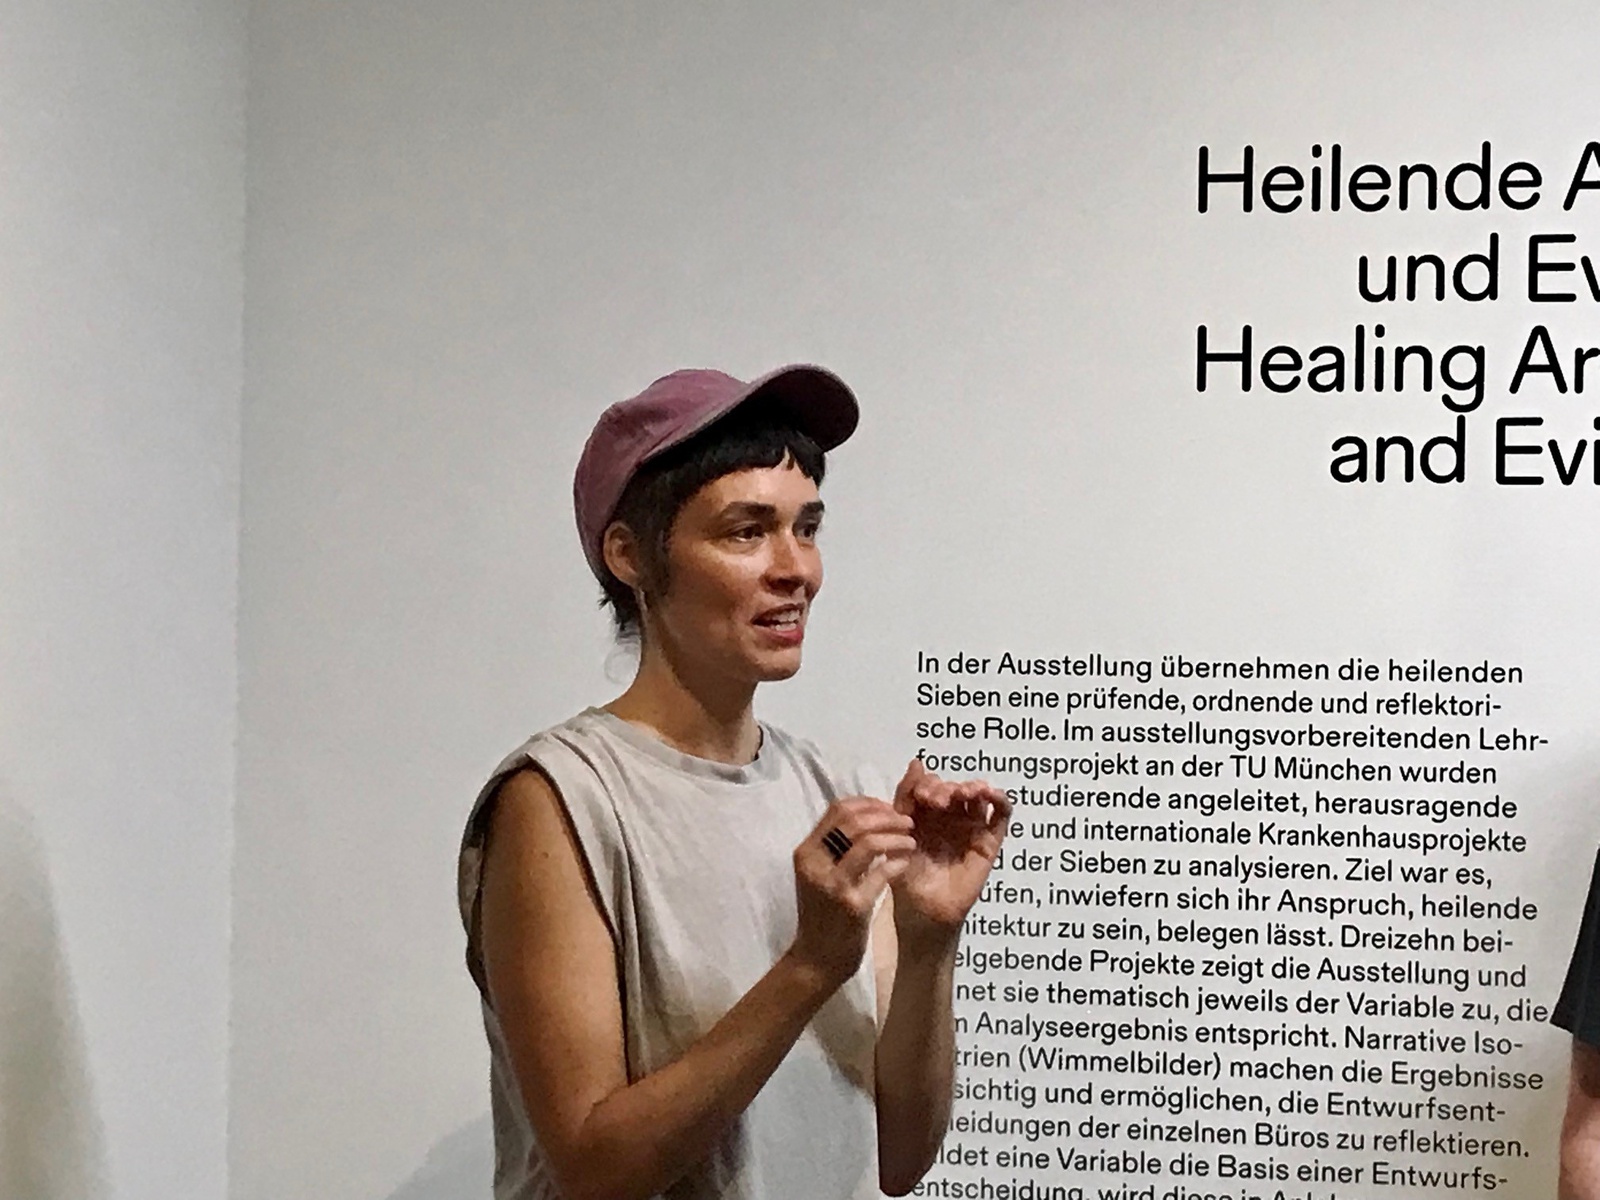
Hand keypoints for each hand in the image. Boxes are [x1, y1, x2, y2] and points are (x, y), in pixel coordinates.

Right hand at [787, 797, 915, 987]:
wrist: (817, 959)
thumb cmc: (823, 914)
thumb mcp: (821, 874)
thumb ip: (837, 847)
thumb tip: (870, 815)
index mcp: (806, 852)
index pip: (838, 808)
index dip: (869, 803)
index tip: (890, 809)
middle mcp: (815, 863)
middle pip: (854, 820)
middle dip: (886, 816)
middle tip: (908, 822)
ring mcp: (832, 884)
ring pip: (868, 842)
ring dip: (896, 837)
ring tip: (912, 842)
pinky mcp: (852, 905)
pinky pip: (882, 873)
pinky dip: (898, 862)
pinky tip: (907, 863)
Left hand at [889, 758, 1010, 946]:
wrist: (922, 909)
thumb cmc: (906, 873)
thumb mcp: (900, 830)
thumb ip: (906, 796)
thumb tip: (917, 761)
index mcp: (925, 813)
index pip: (931, 784)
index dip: (928, 784)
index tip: (923, 797)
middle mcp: (949, 816)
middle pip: (954, 787)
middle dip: (946, 788)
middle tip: (938, 801)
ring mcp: (971, 827)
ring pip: (978, 796)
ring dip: (972, 787)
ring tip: (964, 794)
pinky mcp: (989, 841)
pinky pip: (1001, 816)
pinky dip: (1000, 800)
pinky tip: (990, 795)